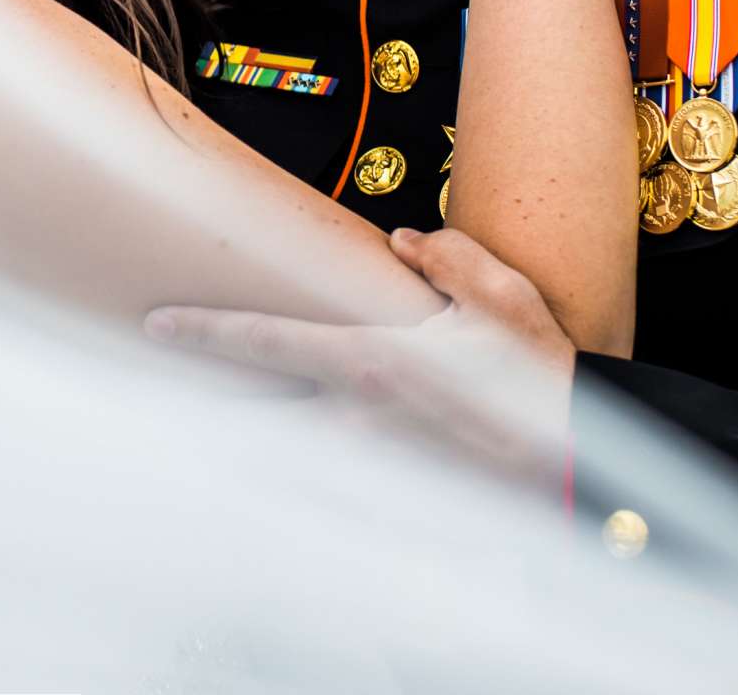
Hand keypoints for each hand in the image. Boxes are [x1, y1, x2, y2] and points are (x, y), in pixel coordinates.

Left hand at [146, 226, 576, 473]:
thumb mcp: (501, 294)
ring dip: (258, 445)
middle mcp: (360, 416)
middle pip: (261, 410)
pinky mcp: (396, 497)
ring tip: (219, 437)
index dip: (204, 331)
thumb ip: (446, 258)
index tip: (156, 324)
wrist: (582, 462)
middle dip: (215, 404)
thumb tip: (404, 241)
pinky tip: (292, 481)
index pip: (266, 341)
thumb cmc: (542, 376)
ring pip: (290, 454)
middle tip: (169, 393)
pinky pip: (334, 488)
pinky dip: (307, 482)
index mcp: (373, 359)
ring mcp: (374, 465)